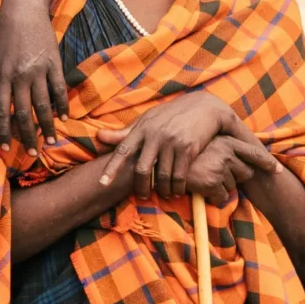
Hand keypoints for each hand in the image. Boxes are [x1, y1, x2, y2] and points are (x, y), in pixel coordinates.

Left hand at [0, 0, 70, 154]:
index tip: (5, 149)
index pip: (2, 111)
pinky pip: (59, 88)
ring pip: (44, 104)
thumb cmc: (5, 34)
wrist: (23, 8)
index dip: (3, 132)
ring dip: (47, 125)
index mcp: (3, 76)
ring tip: (51, 141)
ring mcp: (39, 69)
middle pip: (24, 112)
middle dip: (28, 135)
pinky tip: (64, 117)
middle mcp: (20, 76)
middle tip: (33, 153)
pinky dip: (62, 104)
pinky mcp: (54, 62)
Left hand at [95, 91, 241, 197]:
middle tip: (143, 196)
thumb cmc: (172, 114)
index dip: (112, 168)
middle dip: (141, 188)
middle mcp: (155, 134)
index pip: (123, 149)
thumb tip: (99, 136)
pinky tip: (178, 190)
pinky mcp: (188, 148)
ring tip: (165, 194)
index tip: (103, 183)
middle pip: (142, 169)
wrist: (205, 107)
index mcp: (142, 127)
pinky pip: (179, 176)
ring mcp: (172, 142)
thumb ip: (125, 132)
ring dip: (163, 190)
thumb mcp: (148, 119)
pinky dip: (178, 187)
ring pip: (162, 176)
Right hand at [185, 135, 278, 204]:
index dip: (268, 163)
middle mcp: (226, 152)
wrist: (166, 161)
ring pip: (232, 187)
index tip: (278, 170)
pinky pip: (221, 198)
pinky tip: (201, 189)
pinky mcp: (211, 182)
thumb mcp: (207, 144)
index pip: (255, 152)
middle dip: (235, 178)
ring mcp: (219, 167)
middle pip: (245, 173)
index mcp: (227, 141)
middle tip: (216, 174)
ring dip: (220, 187)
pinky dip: (213, 198)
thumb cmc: (188, 155)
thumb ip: (224, 149)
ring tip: (205, 178)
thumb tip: (242, 162)